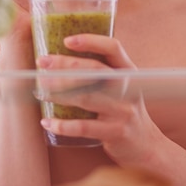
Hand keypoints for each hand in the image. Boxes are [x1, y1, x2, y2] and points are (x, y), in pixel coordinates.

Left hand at [36, 34, 164, 165]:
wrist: (147, 145)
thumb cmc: (123, 110)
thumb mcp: (121, 87)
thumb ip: (100, 73)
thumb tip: (60, 58)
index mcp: (128, 71)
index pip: (113, 48)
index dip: (91, 41)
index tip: (67, 40)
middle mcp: (129, 88)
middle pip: (94, 71)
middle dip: (65, 65)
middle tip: (42, 62)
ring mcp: (124, 111)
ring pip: (87, 97)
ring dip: (59, 93)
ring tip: (39, 90)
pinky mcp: (116, 132)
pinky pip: (85, 127)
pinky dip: (63, 125)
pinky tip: (47, 122)